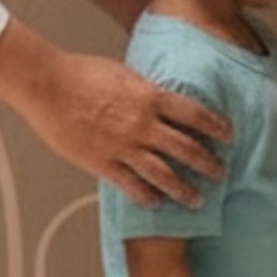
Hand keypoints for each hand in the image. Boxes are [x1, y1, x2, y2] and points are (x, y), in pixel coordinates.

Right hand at [18, 46, 229, 206]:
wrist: (47, 85)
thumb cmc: (80, 73)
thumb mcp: (123, 73)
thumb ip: (143, 89)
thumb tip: (157, 95)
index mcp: (150, 97)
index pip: (195, 114)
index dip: (215, 126)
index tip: (228, 136)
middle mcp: (143, 125)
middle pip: (186, 148)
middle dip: (208, 163)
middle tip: (221, 173)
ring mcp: (124, 146)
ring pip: (164, 174)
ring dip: (184, 189)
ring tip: (197, 200)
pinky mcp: (103, 162)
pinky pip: (131, 185)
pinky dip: (146, 196)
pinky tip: (155, 203)